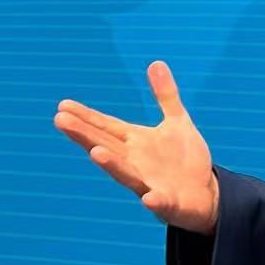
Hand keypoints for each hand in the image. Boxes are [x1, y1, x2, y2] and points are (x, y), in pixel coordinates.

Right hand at [54, 61, 218, 233]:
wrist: (204, 194)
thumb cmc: (184, 160)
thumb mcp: (177, 121)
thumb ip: (165, 95)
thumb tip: (156, 62)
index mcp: (135, 142)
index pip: (106, 127)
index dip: (86, 117)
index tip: (62, 106)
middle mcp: (135, 162)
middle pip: (106, 146)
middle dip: (84, 135)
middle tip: (60, 120)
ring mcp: (148, 183)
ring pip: (126, 174)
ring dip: (111, 165)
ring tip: (95, 153)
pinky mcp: (168, 202)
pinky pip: (159, 202)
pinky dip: (154, 200)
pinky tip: (148, 198)